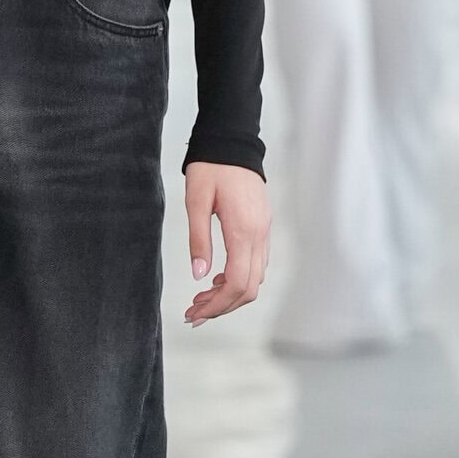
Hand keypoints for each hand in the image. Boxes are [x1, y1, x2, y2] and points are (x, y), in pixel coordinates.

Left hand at [184, 162, 269, 324]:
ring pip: (254, 279)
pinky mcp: (262, 228)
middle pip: (249, 289)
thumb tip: (199, 276)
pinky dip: (238, 279)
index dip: (216, 305)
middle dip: (222, 307)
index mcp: (244, 231)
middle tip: (194, 314)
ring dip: (229, 295)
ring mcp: (264, 232)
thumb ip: (198, 240)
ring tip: (200, 299)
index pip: (237, 283)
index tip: (194, 314)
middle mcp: (260, 236)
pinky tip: (216, 279)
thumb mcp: (196, 202)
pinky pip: (256, 265)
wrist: (232, 143)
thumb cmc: (211, 168)